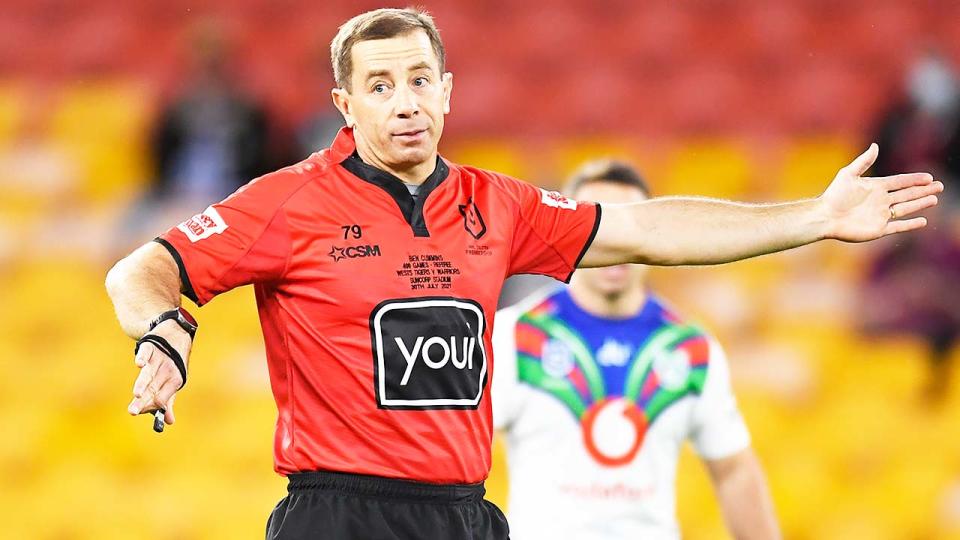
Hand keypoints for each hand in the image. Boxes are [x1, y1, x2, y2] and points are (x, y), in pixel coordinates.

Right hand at [127, 320, 191, 425]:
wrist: (175, 333)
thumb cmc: (172, 362)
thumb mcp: (173, 380)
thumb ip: (168, 400)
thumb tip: (168, 422)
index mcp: (174, 381)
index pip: (162, 399)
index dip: (150, 407)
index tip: (139, 412)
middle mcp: (167, 371)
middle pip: (154, 388)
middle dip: (144, 401)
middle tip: (133, 412)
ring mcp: (158, 359)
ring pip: (149, 373)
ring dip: (143, 383)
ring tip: (137, 394)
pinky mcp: (151, 347)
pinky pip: (146, 352)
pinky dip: (143, 357)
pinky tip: (139, 364)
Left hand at [819, 143, 942, 241]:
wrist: (825, 217)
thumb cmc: (834, 196)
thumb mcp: (848, 174)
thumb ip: (864, 161)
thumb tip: (875, 145)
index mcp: (875, 187)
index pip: (900, 182)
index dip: (914, 179)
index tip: (929, 177)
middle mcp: (880, 201)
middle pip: (907, 194)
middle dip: (923, 190)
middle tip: (940, 186)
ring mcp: (880, 215)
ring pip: (906, 208)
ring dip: (920, 204)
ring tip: (934, 199)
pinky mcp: (878, 229)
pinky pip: (898, 226)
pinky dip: (910, 224)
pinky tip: (923, 221)